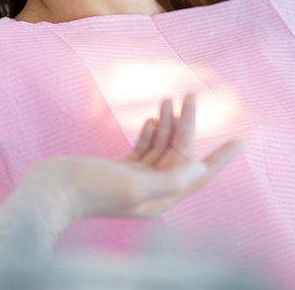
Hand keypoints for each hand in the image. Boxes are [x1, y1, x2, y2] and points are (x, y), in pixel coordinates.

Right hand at [69, 93, 245, 219]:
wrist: (52, 190)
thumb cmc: (90, 190)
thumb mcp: (133, 185)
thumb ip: (168, 179)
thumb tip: (201, 171)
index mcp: (160, 199)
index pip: (198, 175)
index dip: (221, 158)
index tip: (242, 141)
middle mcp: (152, 190)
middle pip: (178, 154)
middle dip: (187, 125)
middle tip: (193, 95)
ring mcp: (135, 179)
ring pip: (161, 148)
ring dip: (168, 124)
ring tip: (172, 99)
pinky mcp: (120, 170)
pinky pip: (143, 149)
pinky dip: (150, 132)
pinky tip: (153, 118)